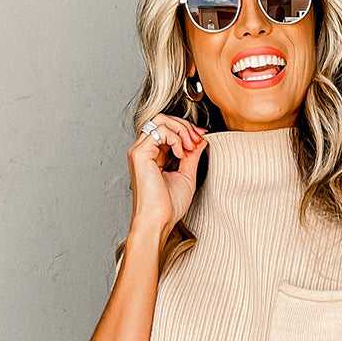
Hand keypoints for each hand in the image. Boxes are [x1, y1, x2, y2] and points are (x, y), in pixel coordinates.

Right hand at [126, 112, 207, 234]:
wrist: (158, 221)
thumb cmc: (168, 207)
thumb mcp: (186, 176)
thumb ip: (192, 156)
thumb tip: (201, 139)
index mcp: (152, 156)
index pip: (167, 129)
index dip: (186, 129)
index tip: (202, 137)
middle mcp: (143, 150)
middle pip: (162, 119)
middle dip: (184, 126)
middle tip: (197, 140)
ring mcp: (139, 151)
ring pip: (160, 120)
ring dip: (181, 130)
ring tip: (190, 147)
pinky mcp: (139, 154)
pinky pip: (160, 131)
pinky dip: (175, 138)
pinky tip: (181, 153)